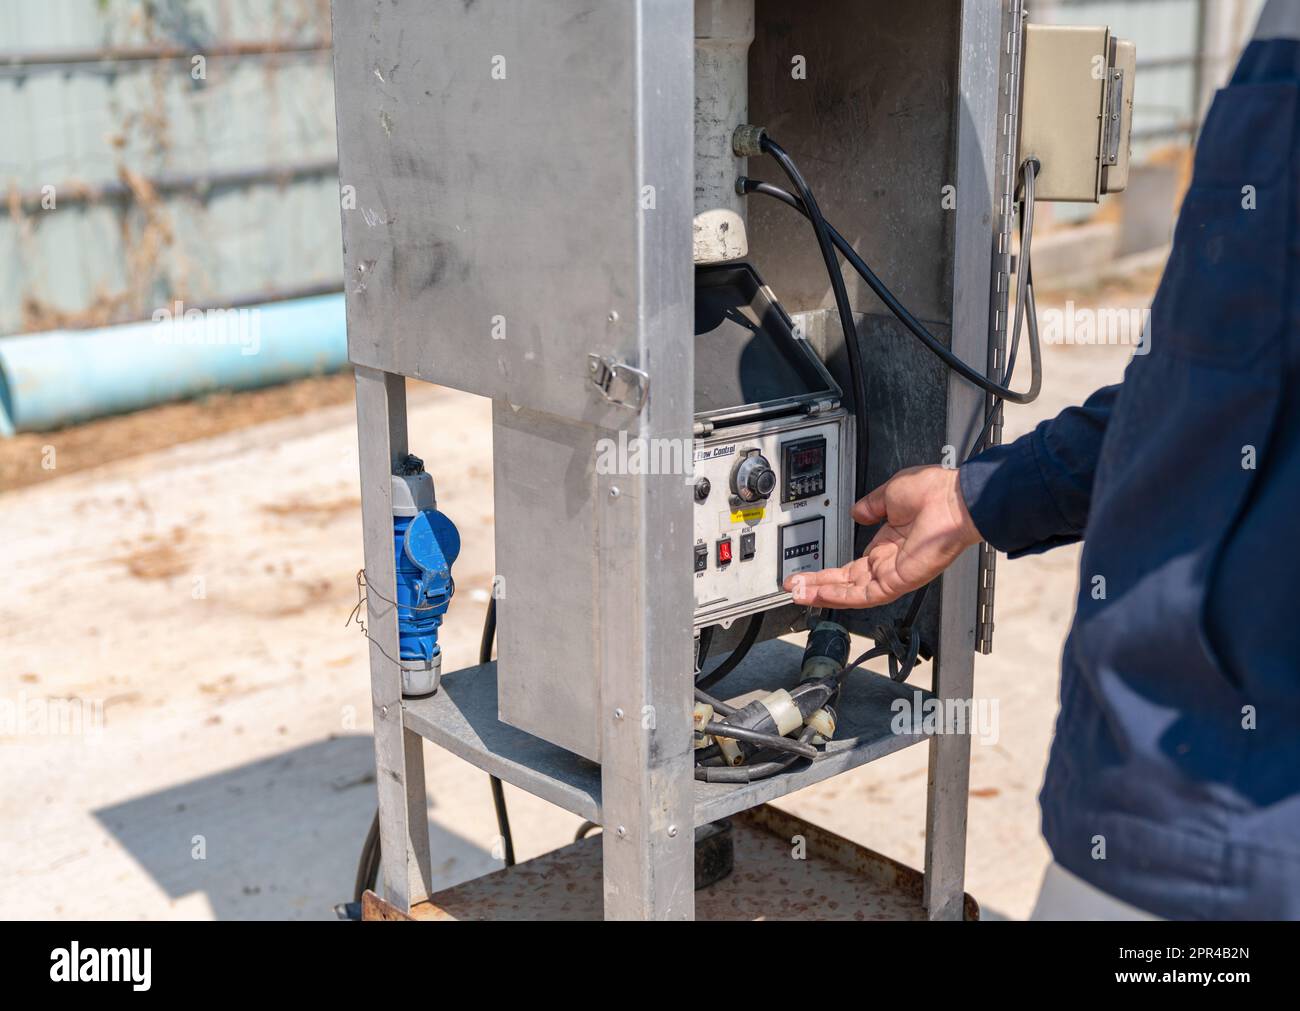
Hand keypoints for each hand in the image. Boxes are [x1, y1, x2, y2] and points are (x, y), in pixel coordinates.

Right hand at [784, 465, 981, 608]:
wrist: (956, 500)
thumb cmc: (935, 493)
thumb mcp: (890, 493)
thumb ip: (870, 506)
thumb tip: (856, 511)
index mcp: (887, 542)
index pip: (852, 566)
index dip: (828, 571)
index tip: (808, 572)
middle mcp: (888, 561)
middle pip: (845, 582)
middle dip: (817, 585)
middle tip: (794, 587)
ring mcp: (893, 574)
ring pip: (850, 593)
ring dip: (822, 593)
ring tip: (797, 593)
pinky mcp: (898, 581)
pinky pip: (864, 595)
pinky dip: (839, 595)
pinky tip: (819, 594)